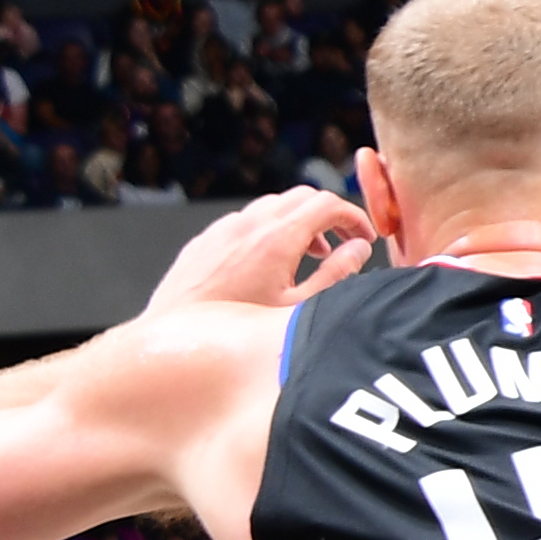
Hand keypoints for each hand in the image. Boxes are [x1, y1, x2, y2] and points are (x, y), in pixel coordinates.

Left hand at [145, 187, 373, 315]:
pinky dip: (269, 230)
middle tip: (342, 243)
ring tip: (308, 255)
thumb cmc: (237, 330)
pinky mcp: (204, 241)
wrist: (175, 342)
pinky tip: (269, 263)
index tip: (364, 237)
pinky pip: (244, 221)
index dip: (354, 217)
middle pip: (303, 196)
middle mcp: (248, 225)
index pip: (328, 204)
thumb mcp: (299, 308)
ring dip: (298, 222)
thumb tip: (359, 250)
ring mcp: (222, 230)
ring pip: (273, 206)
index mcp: (276, 238)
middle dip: (329, 216)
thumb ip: (336, 275)